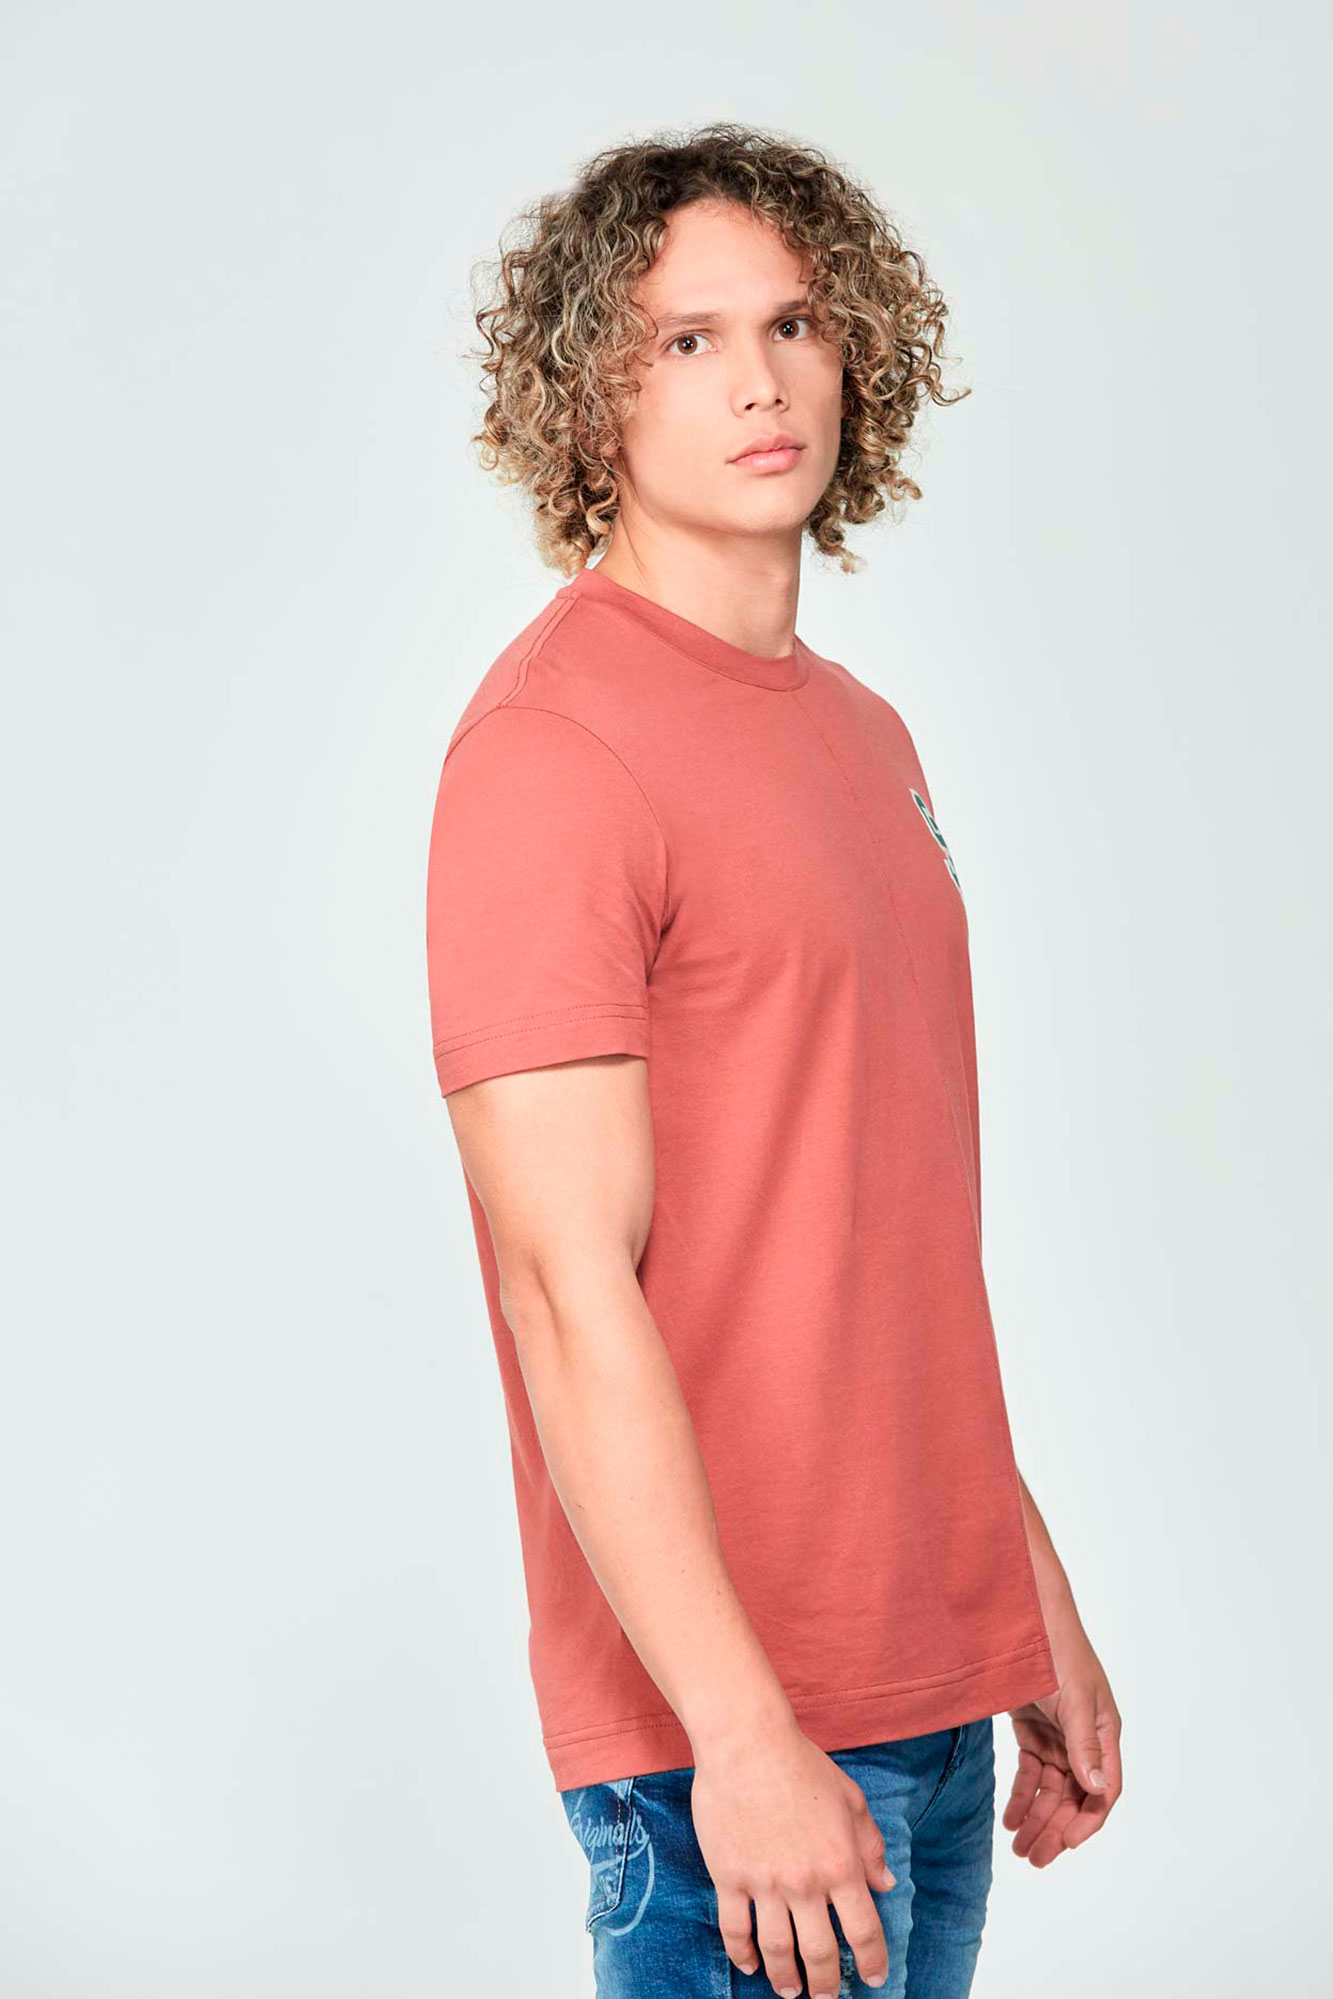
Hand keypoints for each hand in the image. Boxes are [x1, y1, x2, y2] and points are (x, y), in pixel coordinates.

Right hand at [690, 1715, 896, 1996]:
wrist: (746, 1742)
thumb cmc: (801, 1764)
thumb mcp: (850, 1799)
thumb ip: (870, 1845)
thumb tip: (885, 1884)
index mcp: (841, 1864)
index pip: (864, 1930)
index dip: (871, 1961)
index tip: (872, 1978)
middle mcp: (805, 1883)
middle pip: (820, 1952)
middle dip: (826, 1984)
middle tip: (826, 1997)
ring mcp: (765, 1883)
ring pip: (777, 1950)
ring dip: (785, 1978)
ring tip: (790, 1991)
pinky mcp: (729, 1877)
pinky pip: (735, 1929)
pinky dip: (742, 1954)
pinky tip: (749, 1965)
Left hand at [1003, 1620, 1122, 1866]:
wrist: (1022, 1616)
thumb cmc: (1056, 1650)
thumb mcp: (1072, 1698)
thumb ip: (1083, 1745)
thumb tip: (1097, 1790)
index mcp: (1103, 1732)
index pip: (1103, 1789)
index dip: (1087, 1820)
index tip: (1066, 1844)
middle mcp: (1084, 1738)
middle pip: (1075, 1796)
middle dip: (1055, 1829)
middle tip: (1033, 1859)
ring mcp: (1058, 1734)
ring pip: (1051, 1789)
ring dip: (1037, 1818)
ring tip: (1019, 1847)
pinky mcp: (1033, 1727)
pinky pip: (1031, 1771)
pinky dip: (1022, 1795)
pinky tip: (1010, 1818)